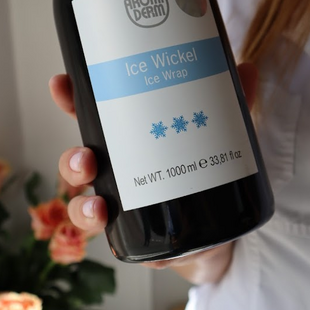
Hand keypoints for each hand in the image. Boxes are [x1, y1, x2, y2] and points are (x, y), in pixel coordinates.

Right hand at [49, 63, 257, 280]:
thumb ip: (230, 107)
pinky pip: (112, 240)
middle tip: (86, 157)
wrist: (222, 232)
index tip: (61, 83)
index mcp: (131, 143)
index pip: (96, 118)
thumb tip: (247, 69)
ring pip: (84, 204)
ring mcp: (125, 208)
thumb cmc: (208, 172)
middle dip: (72, 159)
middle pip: (81, 163)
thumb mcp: (220, 136)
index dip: (74, 101)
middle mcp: (119, 174)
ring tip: (97, 204)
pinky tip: (116, 232)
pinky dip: (108, 237)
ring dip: (81, 204)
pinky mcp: (137, 239)